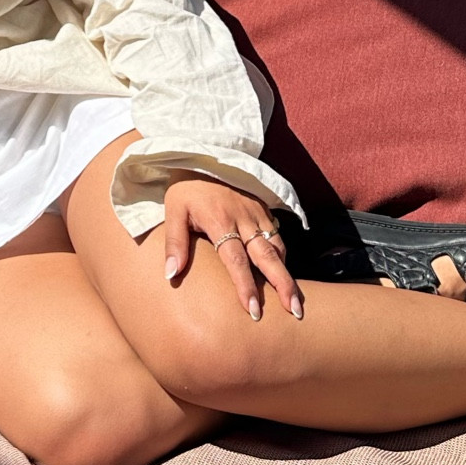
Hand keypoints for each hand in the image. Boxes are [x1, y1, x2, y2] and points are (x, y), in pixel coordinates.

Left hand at [163, 177, 303, 321]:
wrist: (203, 153)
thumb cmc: (186, 187)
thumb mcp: (173, 211)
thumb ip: (175, 243)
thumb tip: (170, 275)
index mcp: (220, 222)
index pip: (236, 261)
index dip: (246, 287)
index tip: (253, 311)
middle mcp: (244, 219)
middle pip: (268, 257)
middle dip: (282, 285)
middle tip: (294, 311)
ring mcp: (257, 213)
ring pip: (277, 246)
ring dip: (286, 273)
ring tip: (295, 299)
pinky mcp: (263, 207)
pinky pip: (277, 234)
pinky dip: (283, 254)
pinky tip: (284, 271)